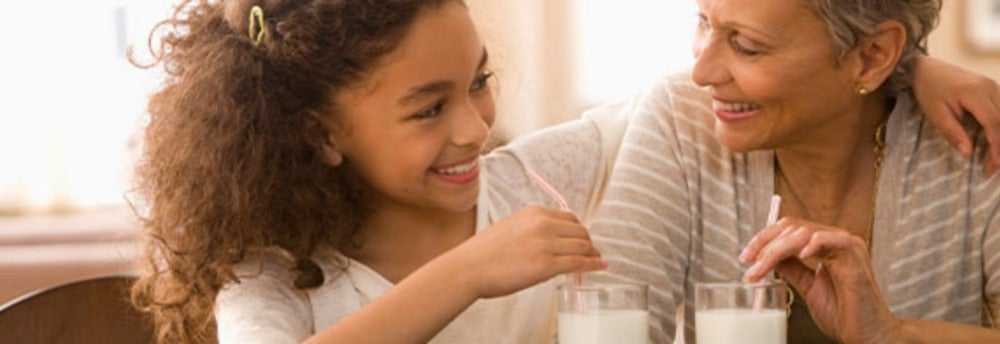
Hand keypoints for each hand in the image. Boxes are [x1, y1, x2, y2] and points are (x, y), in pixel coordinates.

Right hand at [450, 206, 607, 298]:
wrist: (469, 267)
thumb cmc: (483, 252)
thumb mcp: (510, 227)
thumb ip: (532, 228)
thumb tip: (550, 239)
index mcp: (534, 212)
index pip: (569, 218)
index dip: (579, 230)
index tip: (582, 239)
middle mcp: (543, 224)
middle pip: (580, 231)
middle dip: (588, 242)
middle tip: (592, 252)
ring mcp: (546, 244)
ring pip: (582, 246)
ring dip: (593, 254)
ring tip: (597, 260)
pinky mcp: (546, 265)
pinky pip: (578, 263)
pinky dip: (593, 265)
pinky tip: (600, 266)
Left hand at [740, 217, 901, 343]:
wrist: (866, 335)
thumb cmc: (842, 313)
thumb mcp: (807, 286)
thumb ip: (791, 268)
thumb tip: (765, 256)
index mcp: (825, 245)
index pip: (789, 229)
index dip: (764, 239)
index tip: (745, 257)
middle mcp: (835, 241)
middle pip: (793, 227)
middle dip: (764, 243)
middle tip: (747, 262)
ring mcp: (847, 247)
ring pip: (805, 233)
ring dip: (776, 250)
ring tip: (761, 269)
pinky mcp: (856, 259)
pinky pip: (834, 240)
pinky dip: (814, 244)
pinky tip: (799, 255)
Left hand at [912, 56, 999, 173]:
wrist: (928, 69)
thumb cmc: (929, 91)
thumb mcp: (935, 114)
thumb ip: (953, 133)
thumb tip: (968, 153)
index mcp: (974, 92)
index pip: (993, 123)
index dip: (996, 146)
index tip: (993, 165)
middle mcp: (990, 87)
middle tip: (994, 168)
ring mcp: (994, 86)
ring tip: (995, 158)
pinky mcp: (994, 89)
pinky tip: (996, 142)